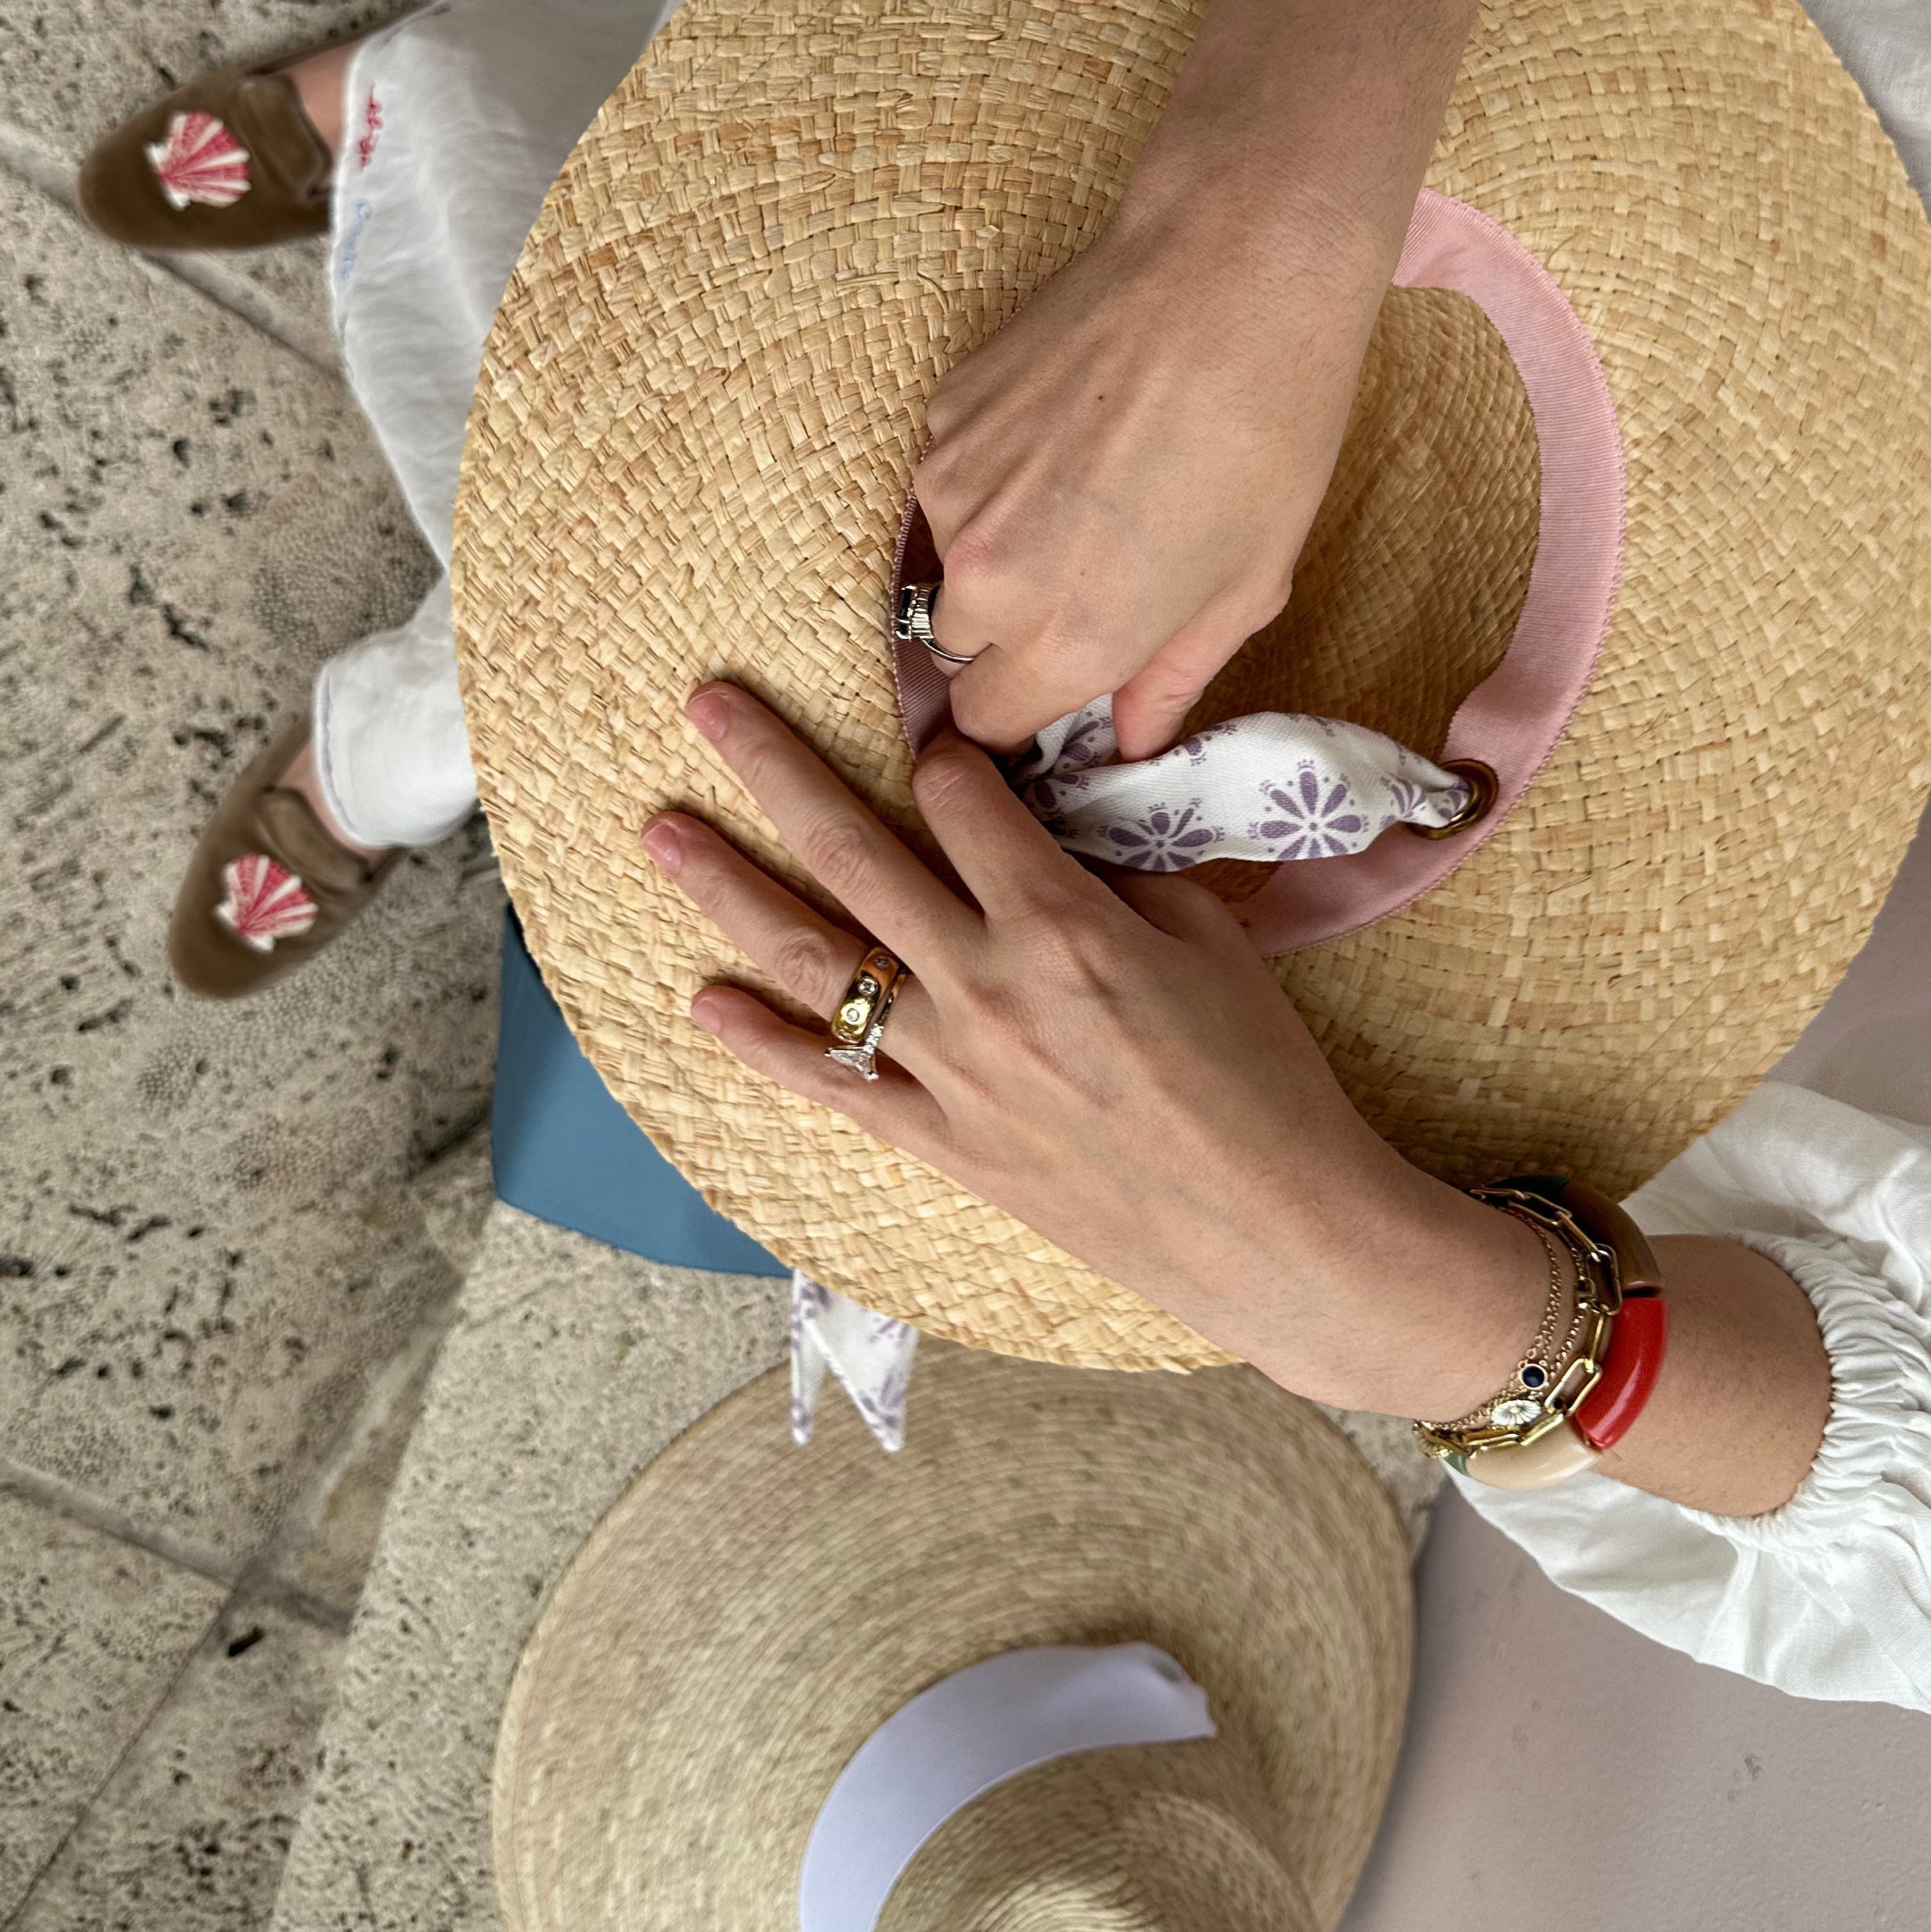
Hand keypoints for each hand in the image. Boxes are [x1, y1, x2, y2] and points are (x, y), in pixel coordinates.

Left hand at [640, 681, 1544, 1412]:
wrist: (1269, 1227)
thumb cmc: (1258, 1075)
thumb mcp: (1207, 938)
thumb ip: (1114, 870)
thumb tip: (1048, 827)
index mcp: (1059, 920)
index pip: (960, 797)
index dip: (941, 750)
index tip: (926, 732)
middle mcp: (984, 983)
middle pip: (852, 849)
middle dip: (774, 765)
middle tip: (707, 704)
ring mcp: (950, 1068)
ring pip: (814, 958)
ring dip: (727, 887)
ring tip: (661, 832)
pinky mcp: (940, 1143)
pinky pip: (830, 1083)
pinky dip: (758, 1043)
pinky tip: (700, 1002)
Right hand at [912, 195, 1388, 755]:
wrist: (1226, 275)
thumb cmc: (1265, 435)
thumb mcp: (1245, 587)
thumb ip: (1170, 679)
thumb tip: (1128, 739)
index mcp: (1068, 639)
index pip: (987, 726)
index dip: (1026, 713)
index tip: (1062, 685)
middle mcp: (988, 579)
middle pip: (958, 648)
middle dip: (1009, 634)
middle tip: (1088, 579)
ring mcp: (951, 490)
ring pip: (950, 558)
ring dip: (999, 547)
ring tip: (1088, 487)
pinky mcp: (941, 415)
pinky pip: (951, 481)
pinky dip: (994, 475)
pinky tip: (1067, 431)